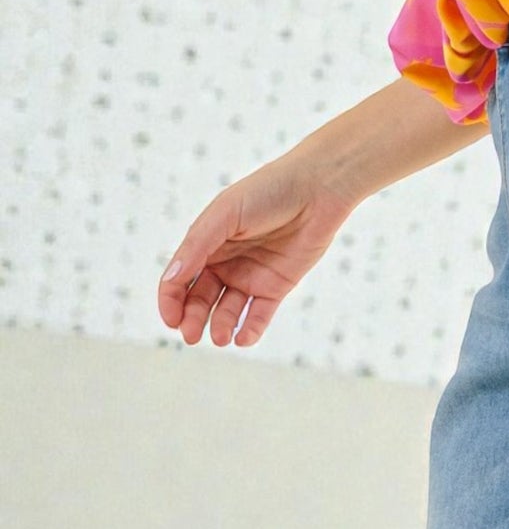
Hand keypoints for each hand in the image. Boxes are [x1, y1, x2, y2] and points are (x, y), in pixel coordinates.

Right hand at [157, 151, 357, 348]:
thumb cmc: (269, 191)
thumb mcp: (225, 213)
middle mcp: (225, 262)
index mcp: (207, 243)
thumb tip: (172, 278)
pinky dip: (249, 331)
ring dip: (220, 327)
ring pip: (227, 311)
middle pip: (200, 300)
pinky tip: (243, 339)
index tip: (171, 320)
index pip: (180, 279)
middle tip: (192, 335)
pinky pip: (259, 315)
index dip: (170, 301)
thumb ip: (198, 245)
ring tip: (220, 338)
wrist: (318, 189)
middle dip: (192, 319)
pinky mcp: (277, 286)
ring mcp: (250, 275)